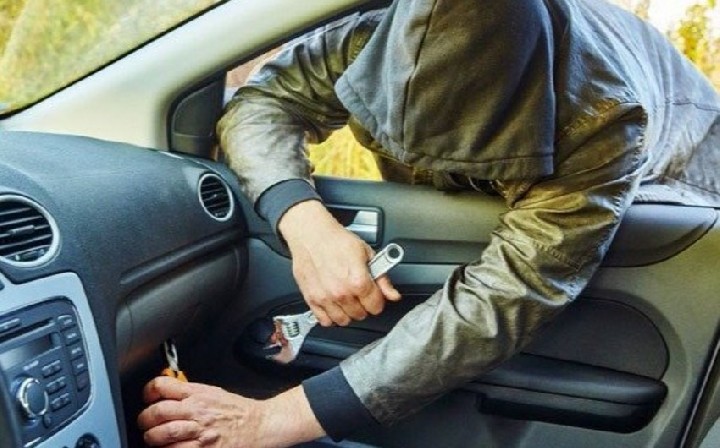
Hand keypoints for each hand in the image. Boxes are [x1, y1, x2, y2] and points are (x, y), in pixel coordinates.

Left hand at [138, 377, 323, 446]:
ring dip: (153, 439)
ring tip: (156, 439)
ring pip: (162, 436)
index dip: (149, 391)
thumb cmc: (237, 410)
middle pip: (157, 412)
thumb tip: (167, 391)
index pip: (162, 386)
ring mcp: (199, 433)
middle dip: (145, 420)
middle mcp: (196, 412)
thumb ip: (190, 391)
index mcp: (197, 394)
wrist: (259, 424)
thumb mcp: (213, 392)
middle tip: (147, 423)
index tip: (148, 397)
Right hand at [278, 200, 400, 326]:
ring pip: (343, 321)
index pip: (376, 307)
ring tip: (347, 300)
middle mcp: (341, 292)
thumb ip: (382, 278)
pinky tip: (334, 306)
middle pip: (360, 315)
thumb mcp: (367, 253)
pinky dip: (330, 317)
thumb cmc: (337, 240)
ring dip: (348, 313)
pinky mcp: (311, 299)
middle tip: (360, 294)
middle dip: (363, 306)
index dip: (377, 300)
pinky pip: (324, 320)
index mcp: (358, 281)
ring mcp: (325, 298)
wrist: (311, 234)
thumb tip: (393, 295)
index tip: (374, 295)